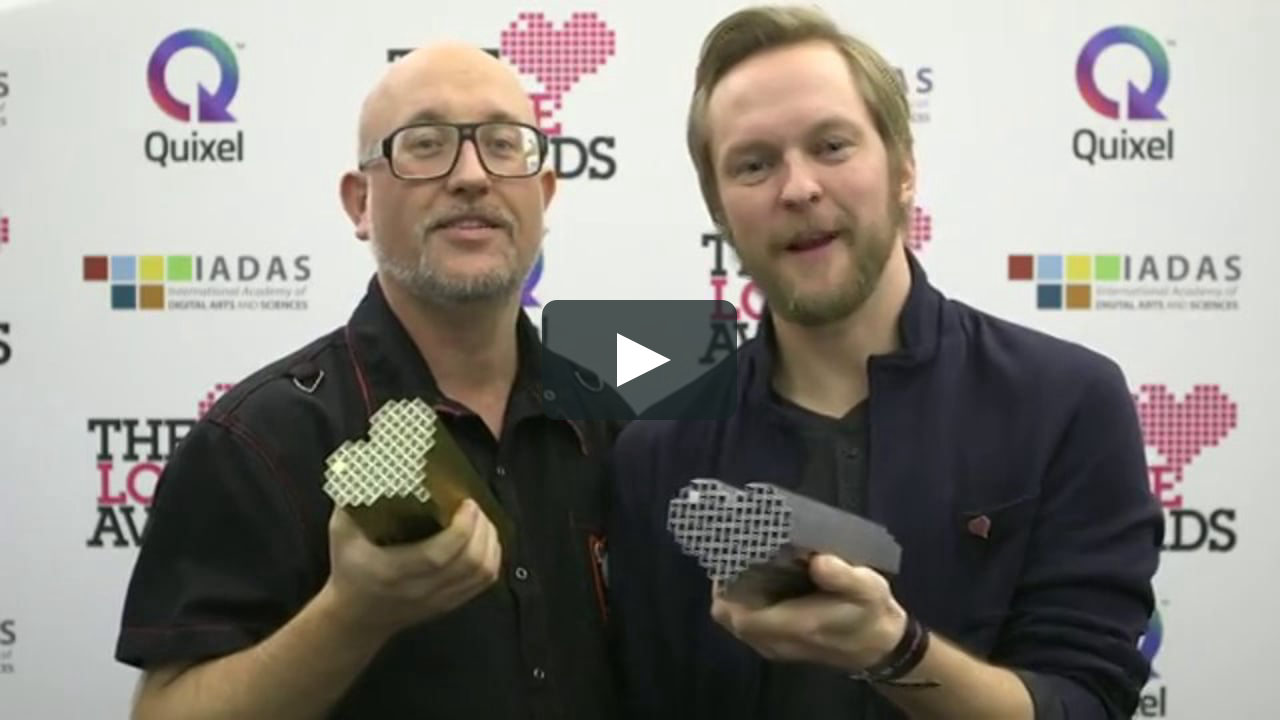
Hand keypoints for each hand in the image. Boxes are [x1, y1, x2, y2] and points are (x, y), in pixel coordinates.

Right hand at [322, 499, 502, 639]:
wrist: (355, 618)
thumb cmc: (349, 568)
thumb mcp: (341, 532)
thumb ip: (352, 499)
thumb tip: (368, 461)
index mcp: (393, 571)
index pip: (438, 555)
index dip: (461, 529)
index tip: (467, 503)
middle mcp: (420, 589)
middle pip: (469, 563)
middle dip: (481, 529)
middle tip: (475, 505)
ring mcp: (438, 600)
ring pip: (481, 573)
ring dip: (490, 542)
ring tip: (483, 519)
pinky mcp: (449, 604)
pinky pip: (483, 583)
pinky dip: (492, 558)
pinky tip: (487, 540)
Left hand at [710, 554, 907, 670]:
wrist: (879, 647)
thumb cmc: (870, 614)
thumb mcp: (868, 589)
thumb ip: (844, 576)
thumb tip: (818, 560)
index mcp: (794, 626)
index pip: (739, 614)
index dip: (726, 587)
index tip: (732, 556)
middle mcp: (777, 641)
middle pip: (728, 617)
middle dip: (725, 587)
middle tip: (736, 555)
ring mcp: (774, 646)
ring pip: (734, 622)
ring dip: (733, 595)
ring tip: (744, 564)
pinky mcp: (777, 644)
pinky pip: (746, 625)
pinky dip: (743, 604)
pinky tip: (756, 581)